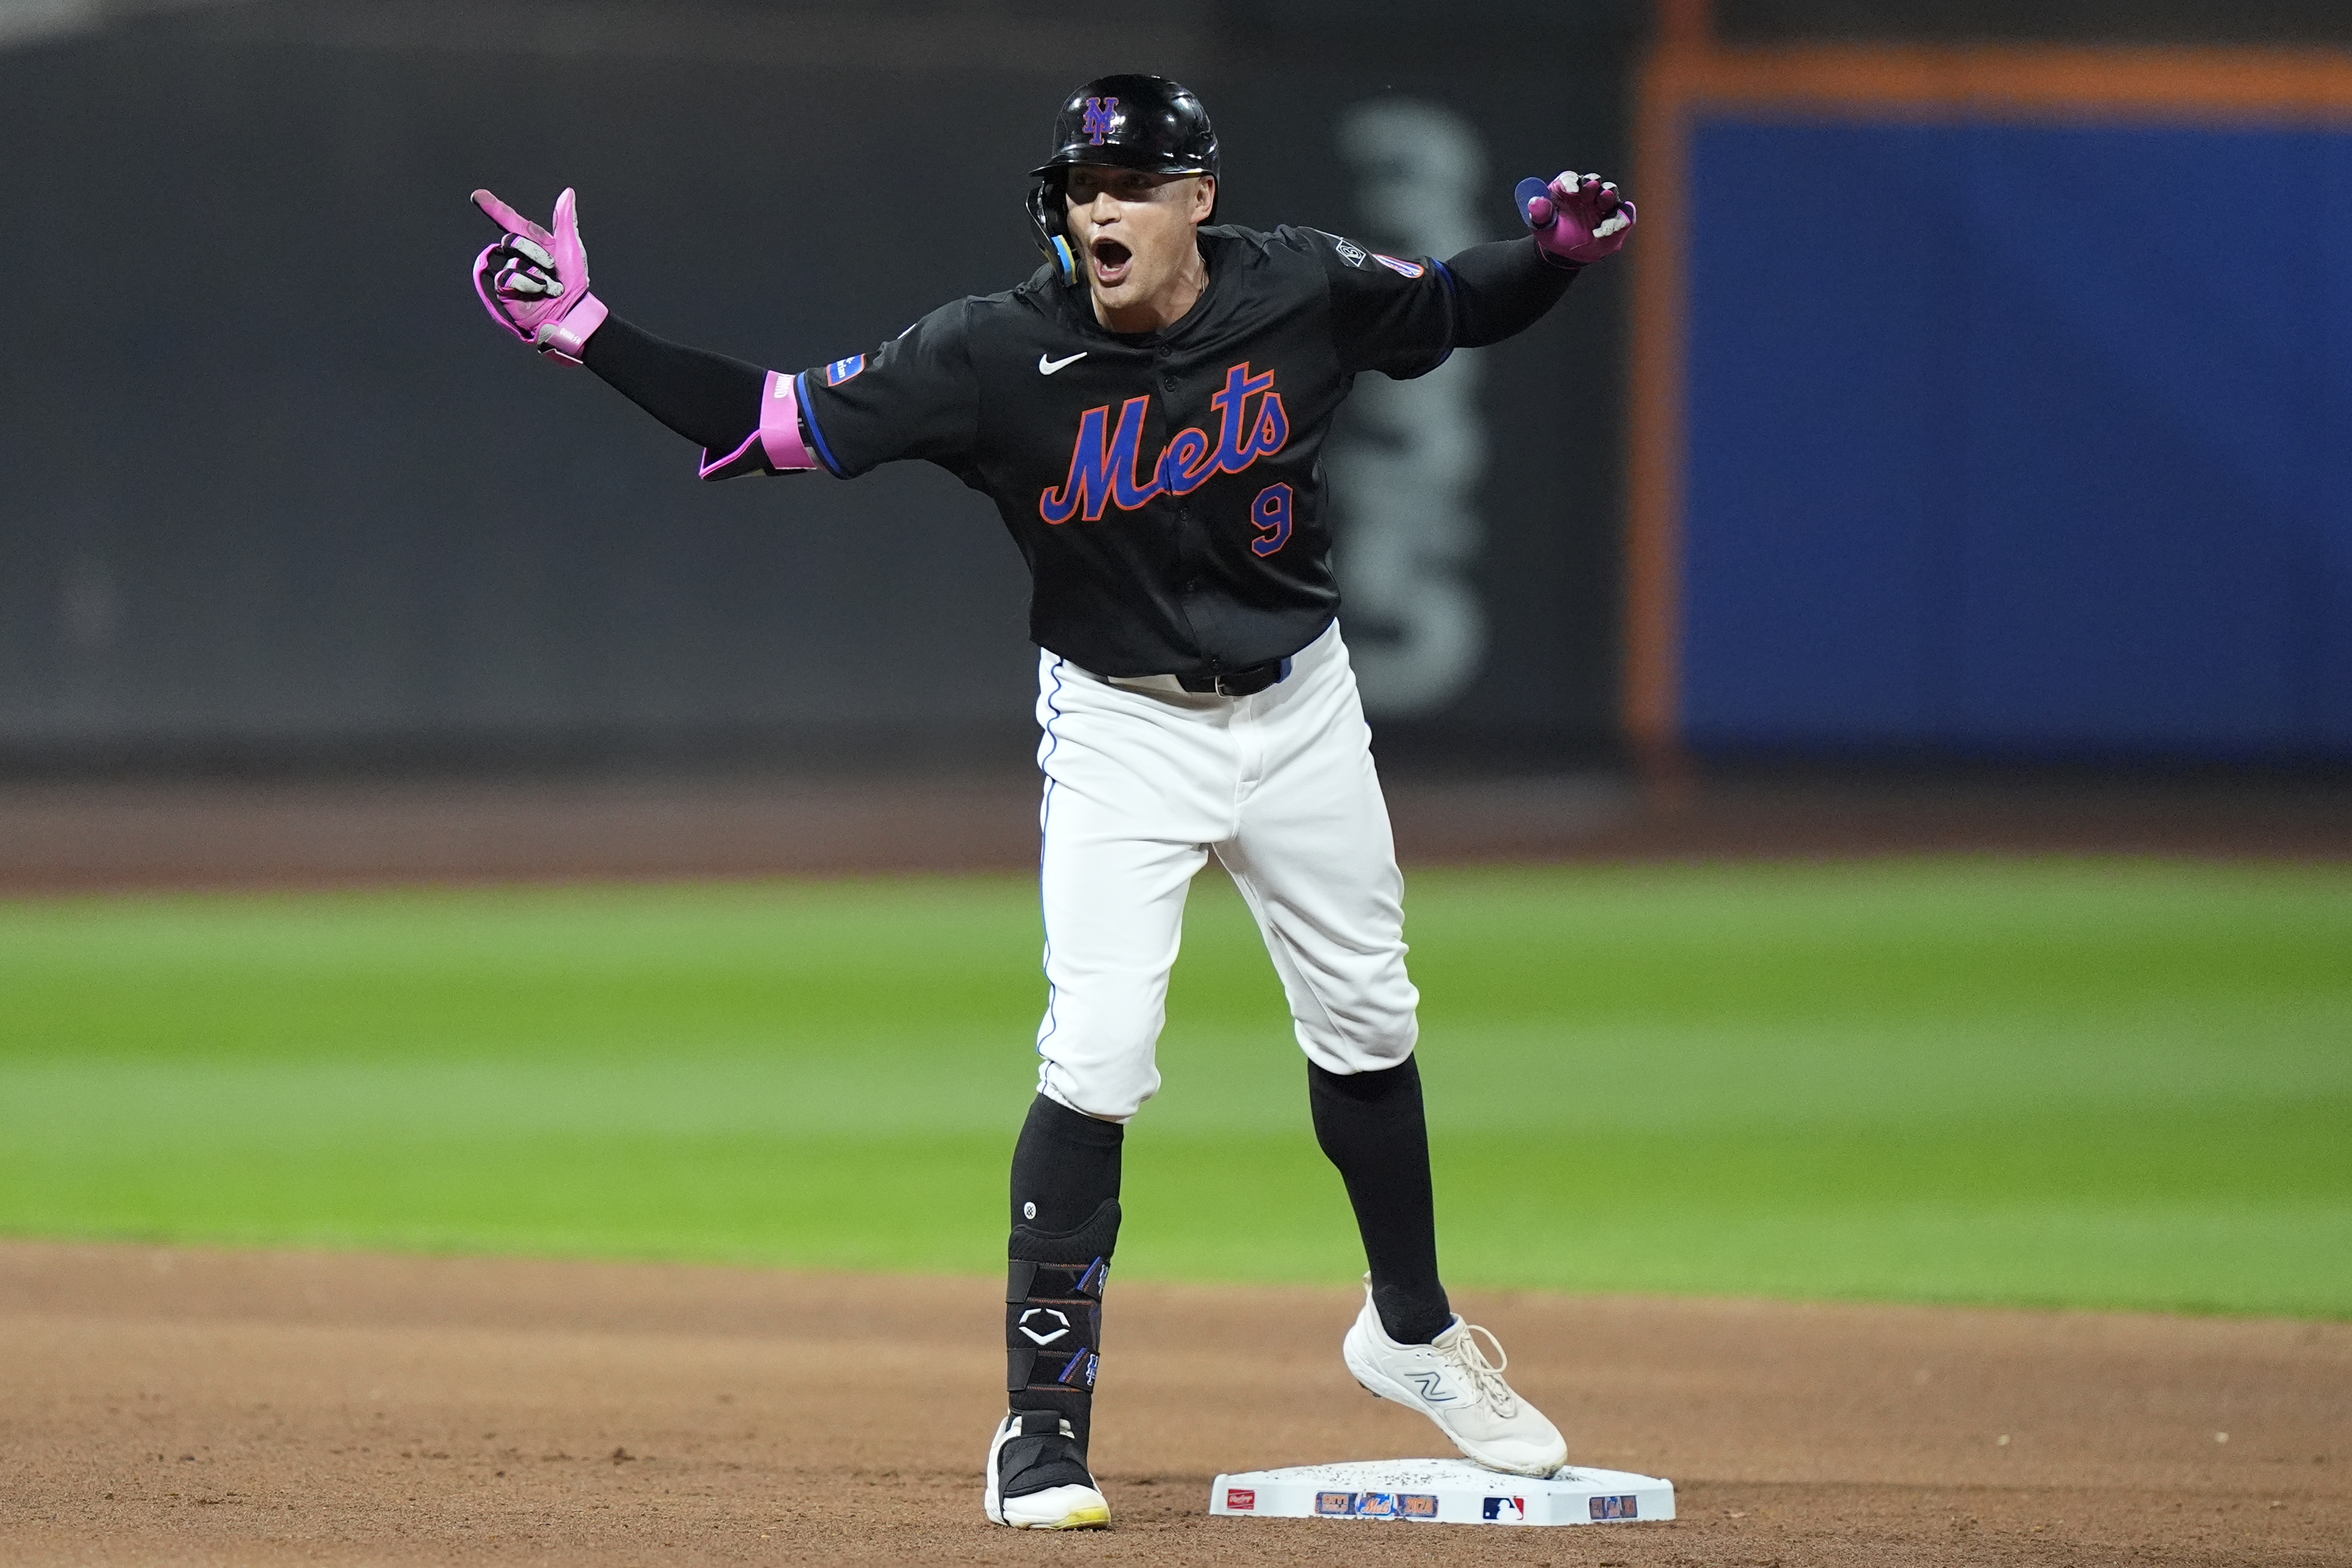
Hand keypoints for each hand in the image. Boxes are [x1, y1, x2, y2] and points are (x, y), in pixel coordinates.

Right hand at [469, 187, 606, 363]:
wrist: (572, 312)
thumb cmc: (574, 282)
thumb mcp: (571, 247)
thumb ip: (565, 220)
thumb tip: (567, 192)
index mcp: (534, 242)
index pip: (511, 221)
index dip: (495, 208)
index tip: (478, 196)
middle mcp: (519, 256)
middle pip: (512, 239)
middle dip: (535, 252)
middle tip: (553, 268)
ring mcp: (510, 272)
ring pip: (510, 259)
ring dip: (535, 272)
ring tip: (549, 287)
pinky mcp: (504, 292)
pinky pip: (506, 278)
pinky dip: (526, 284)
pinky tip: (538, 293)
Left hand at [1515, 171, 1634, 265]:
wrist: (1564, 251)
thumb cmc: (1552, 231)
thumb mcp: (1540, 224)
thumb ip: (1538, 212)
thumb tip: (1536, 202)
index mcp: (1567, 188)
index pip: (1570, 179)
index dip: (1572, 182)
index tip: (1572, 190)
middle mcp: (1587, 192)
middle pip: (1593, 181)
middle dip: (1592, 185)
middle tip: (1592, 190)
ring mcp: (1603, 204)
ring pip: (1610, 194)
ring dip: (1609, 197)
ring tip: (1604, 203)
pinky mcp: (1615, 218)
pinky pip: (1623, 215)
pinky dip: (1622, 219)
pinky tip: (1612, 228)